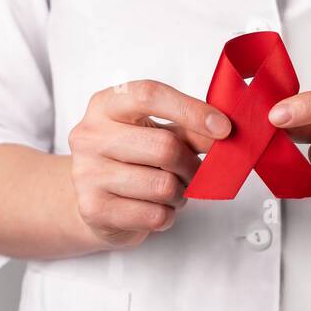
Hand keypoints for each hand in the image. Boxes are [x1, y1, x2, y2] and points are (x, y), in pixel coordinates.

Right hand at [69, 80, 231, 248]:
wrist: (94, 200)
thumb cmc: (130, 159)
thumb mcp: (156, 132)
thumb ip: (187, 128)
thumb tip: (222, 132)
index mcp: (105, 105)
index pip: (148, 95)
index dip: (191, 110)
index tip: (223, 128)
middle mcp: (89, 136)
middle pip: (164, 147)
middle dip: (191, 165)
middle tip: (192, 171)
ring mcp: (87, 173)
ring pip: (163, 186)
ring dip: (180, 193)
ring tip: (170, 191)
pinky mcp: (93, 209)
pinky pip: (154, 215)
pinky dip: (167, 215)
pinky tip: (154, 208)